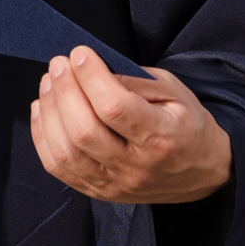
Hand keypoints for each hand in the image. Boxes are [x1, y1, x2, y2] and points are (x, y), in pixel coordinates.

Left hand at [30, 47, 232, 203]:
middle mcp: (137, 167)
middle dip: (64, 90)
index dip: (91, 77)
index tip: (81, 53)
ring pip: (66, 153)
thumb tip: (91, 66)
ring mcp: (115, 184)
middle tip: (59, 63)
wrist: (202, 173)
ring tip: (49, 82)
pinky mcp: (98, 191)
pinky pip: (58, 168)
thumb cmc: (186, 125)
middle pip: (85, 131)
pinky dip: (42, 136)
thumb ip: (134, 79)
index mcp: (162, 138)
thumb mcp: (173, 91)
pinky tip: (43, 109)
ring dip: (50, 111)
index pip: (116, 108)